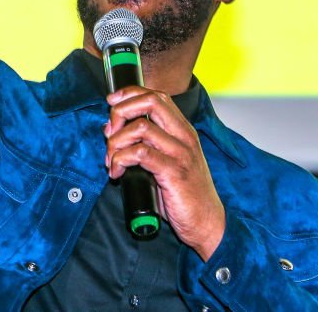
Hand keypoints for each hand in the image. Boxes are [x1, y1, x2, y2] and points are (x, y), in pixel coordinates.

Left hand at [105, 86, 225, 259]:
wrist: (208, 223)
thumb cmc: (184, 195)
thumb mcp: (166, 164)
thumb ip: (144, 145)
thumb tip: (111, 130)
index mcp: (184, 131)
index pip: (157, 96)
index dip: (130, 94)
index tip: (112, 102)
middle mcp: (184, 137)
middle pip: (149, 102)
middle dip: (121, 111)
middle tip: (109, 133)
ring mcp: (181, 153)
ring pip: (140, 127)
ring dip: (116, 142)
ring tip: (111, 160)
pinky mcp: (174, 172)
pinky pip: (139, 154)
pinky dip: (120, 160)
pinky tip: (117, 173)